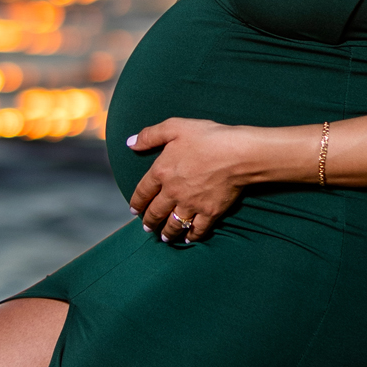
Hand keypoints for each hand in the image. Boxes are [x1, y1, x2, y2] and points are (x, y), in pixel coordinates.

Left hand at [126, 118, 250, 241]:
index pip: (143, 191)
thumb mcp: (174, 127)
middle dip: (149, 221)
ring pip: (174, 224)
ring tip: (164, 238)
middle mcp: (173, 192)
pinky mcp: (209, 212)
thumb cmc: (207, 137)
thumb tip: (130, 143)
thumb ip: (150, 135)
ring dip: (167, 233)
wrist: (237, 153)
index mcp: (161, 171)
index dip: (137, 202)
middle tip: (146, 228)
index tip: (134, 210)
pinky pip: (197, 229)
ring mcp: (191, 205)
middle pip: (156, 212)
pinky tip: (189, 239)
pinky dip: (192, 236)